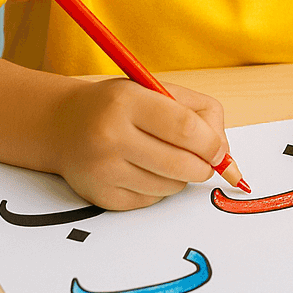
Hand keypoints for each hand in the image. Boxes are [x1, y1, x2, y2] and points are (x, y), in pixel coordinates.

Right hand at [53, 77, 229, 209]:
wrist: (64, 124)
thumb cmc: (122, 106)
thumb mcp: (158, 91)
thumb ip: (201, 115)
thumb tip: (229, 161)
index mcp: (128, 100)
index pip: (185, 128)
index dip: (212, 143)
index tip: (218, 150)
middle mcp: (111, 135)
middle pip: (182, 164)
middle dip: (204, 167)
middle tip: (204, 161)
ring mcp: (103, 168)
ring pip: (169, 187)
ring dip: (181, 177)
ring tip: (167, 158)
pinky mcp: (100, 195)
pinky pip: (151, 201)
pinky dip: (159, 189)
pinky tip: (145, 170)